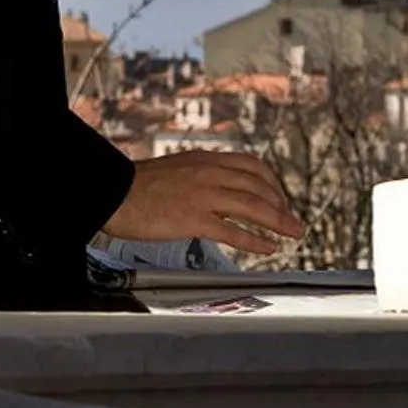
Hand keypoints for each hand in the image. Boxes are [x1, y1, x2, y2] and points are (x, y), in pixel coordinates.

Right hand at [103, 151, 304, 256]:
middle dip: (282, 206)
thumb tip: (223, 185)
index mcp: (207, 159)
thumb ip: (203, 173)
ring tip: (293, 234)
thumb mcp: (179, 166)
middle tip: (293, 222)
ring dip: (279, 222)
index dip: (273, 184)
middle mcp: (210, 173)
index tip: (280, 198)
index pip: (253, 166)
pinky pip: (233, 231)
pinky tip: (268, 248)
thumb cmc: (141, 185)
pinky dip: (255, 240)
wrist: (114, 192)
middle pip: (259, 187)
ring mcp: (203, 195)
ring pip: (253, 206)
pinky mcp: (193, 219)